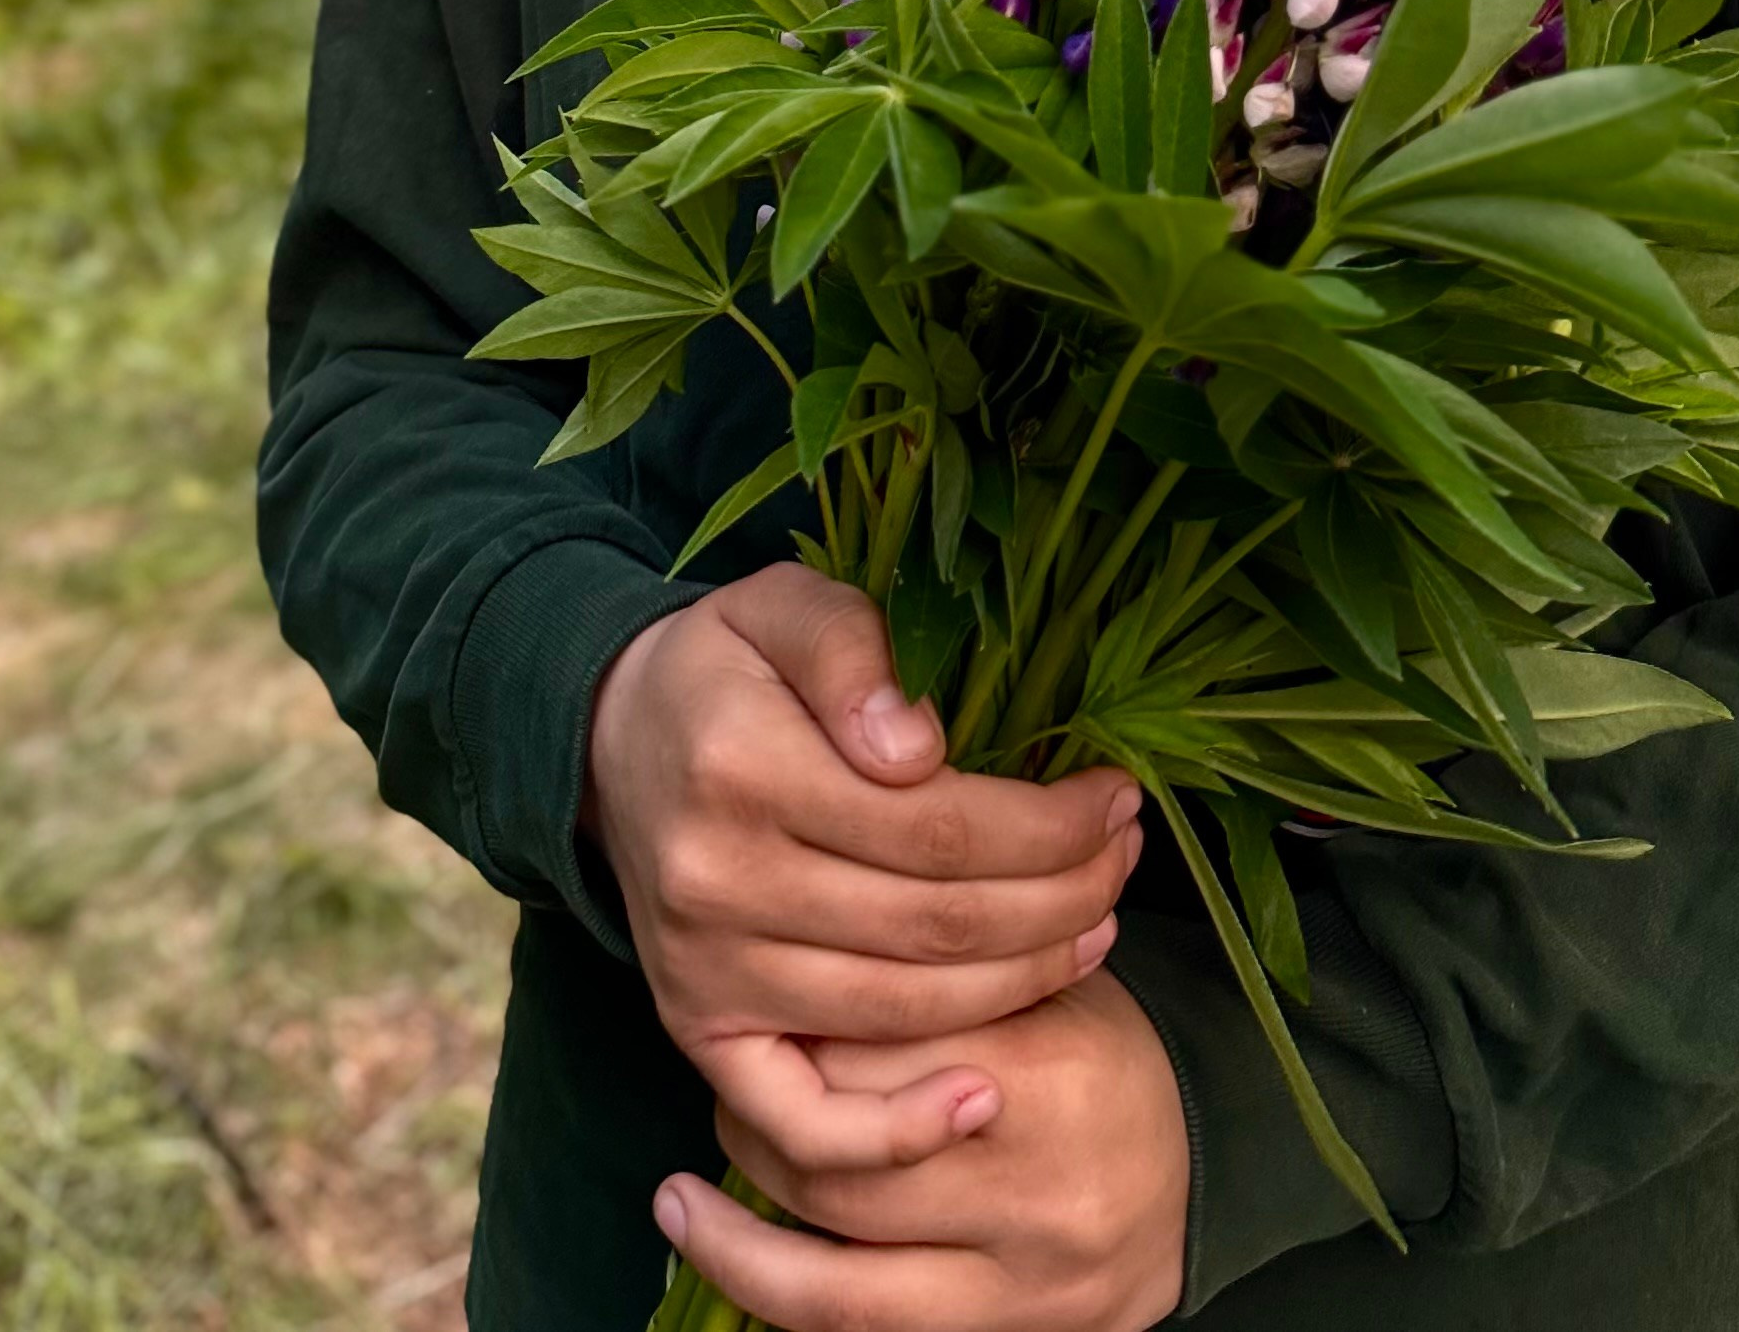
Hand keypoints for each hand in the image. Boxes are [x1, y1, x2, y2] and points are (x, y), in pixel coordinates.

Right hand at [584, 564, 1142, 1163]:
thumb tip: (918, 746)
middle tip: (1125, 857)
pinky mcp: (699, 1030)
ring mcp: (705, 970)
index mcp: (741, 766)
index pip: (936, 825)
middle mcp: (715, 881)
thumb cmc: (729, 666)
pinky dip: (893, 1133)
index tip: (1115, 797)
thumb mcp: (785, 605)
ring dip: (1022, 982)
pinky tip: (981, 1098)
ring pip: (900, 1010)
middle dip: (1060, 896)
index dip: (1046, 826)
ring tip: (1097, 928)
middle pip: (934, 924)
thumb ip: (850, 652)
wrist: (613, 739)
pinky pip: (798, 1120)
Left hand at [654, 968, 1189, 1331]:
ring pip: (833, 1237)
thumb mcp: (1052, 985)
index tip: (773, 971)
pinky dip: (757, 1280)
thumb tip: (829, 905)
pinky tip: (698, 1233)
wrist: (1193, 1189)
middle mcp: (1029, 1184)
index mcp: (1048, 1071)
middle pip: (848, 1135)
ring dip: (746, 1187)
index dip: (812, 1000)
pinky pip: (845, 1320)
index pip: (885, 1030)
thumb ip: (959, 968)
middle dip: (772, 1090)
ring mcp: (1010, 1277)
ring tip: (693, 1156)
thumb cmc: (1101, 1059)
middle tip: (737, 1052)